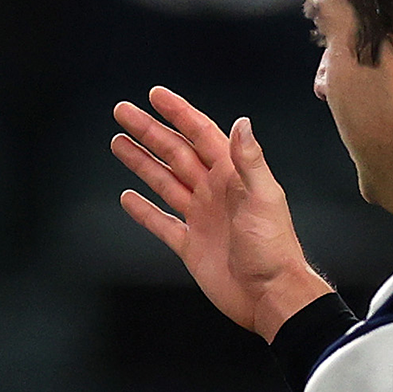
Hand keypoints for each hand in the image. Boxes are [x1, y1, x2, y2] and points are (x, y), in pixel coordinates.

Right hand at [112, 87, 331, 341]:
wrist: (270, 296)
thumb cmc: (274, 248)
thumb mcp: (265, 198)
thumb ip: (249, 160)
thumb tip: (241, 121)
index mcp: (232, 176)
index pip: (200, 134)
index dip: (178, 113)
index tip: (155, 95)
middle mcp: (214, 192)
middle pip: (174, 153)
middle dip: (148, 131)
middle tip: (122, 111)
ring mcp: (200, 217)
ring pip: (164, 182)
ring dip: (141, 162)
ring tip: (118, 143)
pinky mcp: (190, 245)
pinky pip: (161, 223)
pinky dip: (143, 211)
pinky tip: (127, 198)